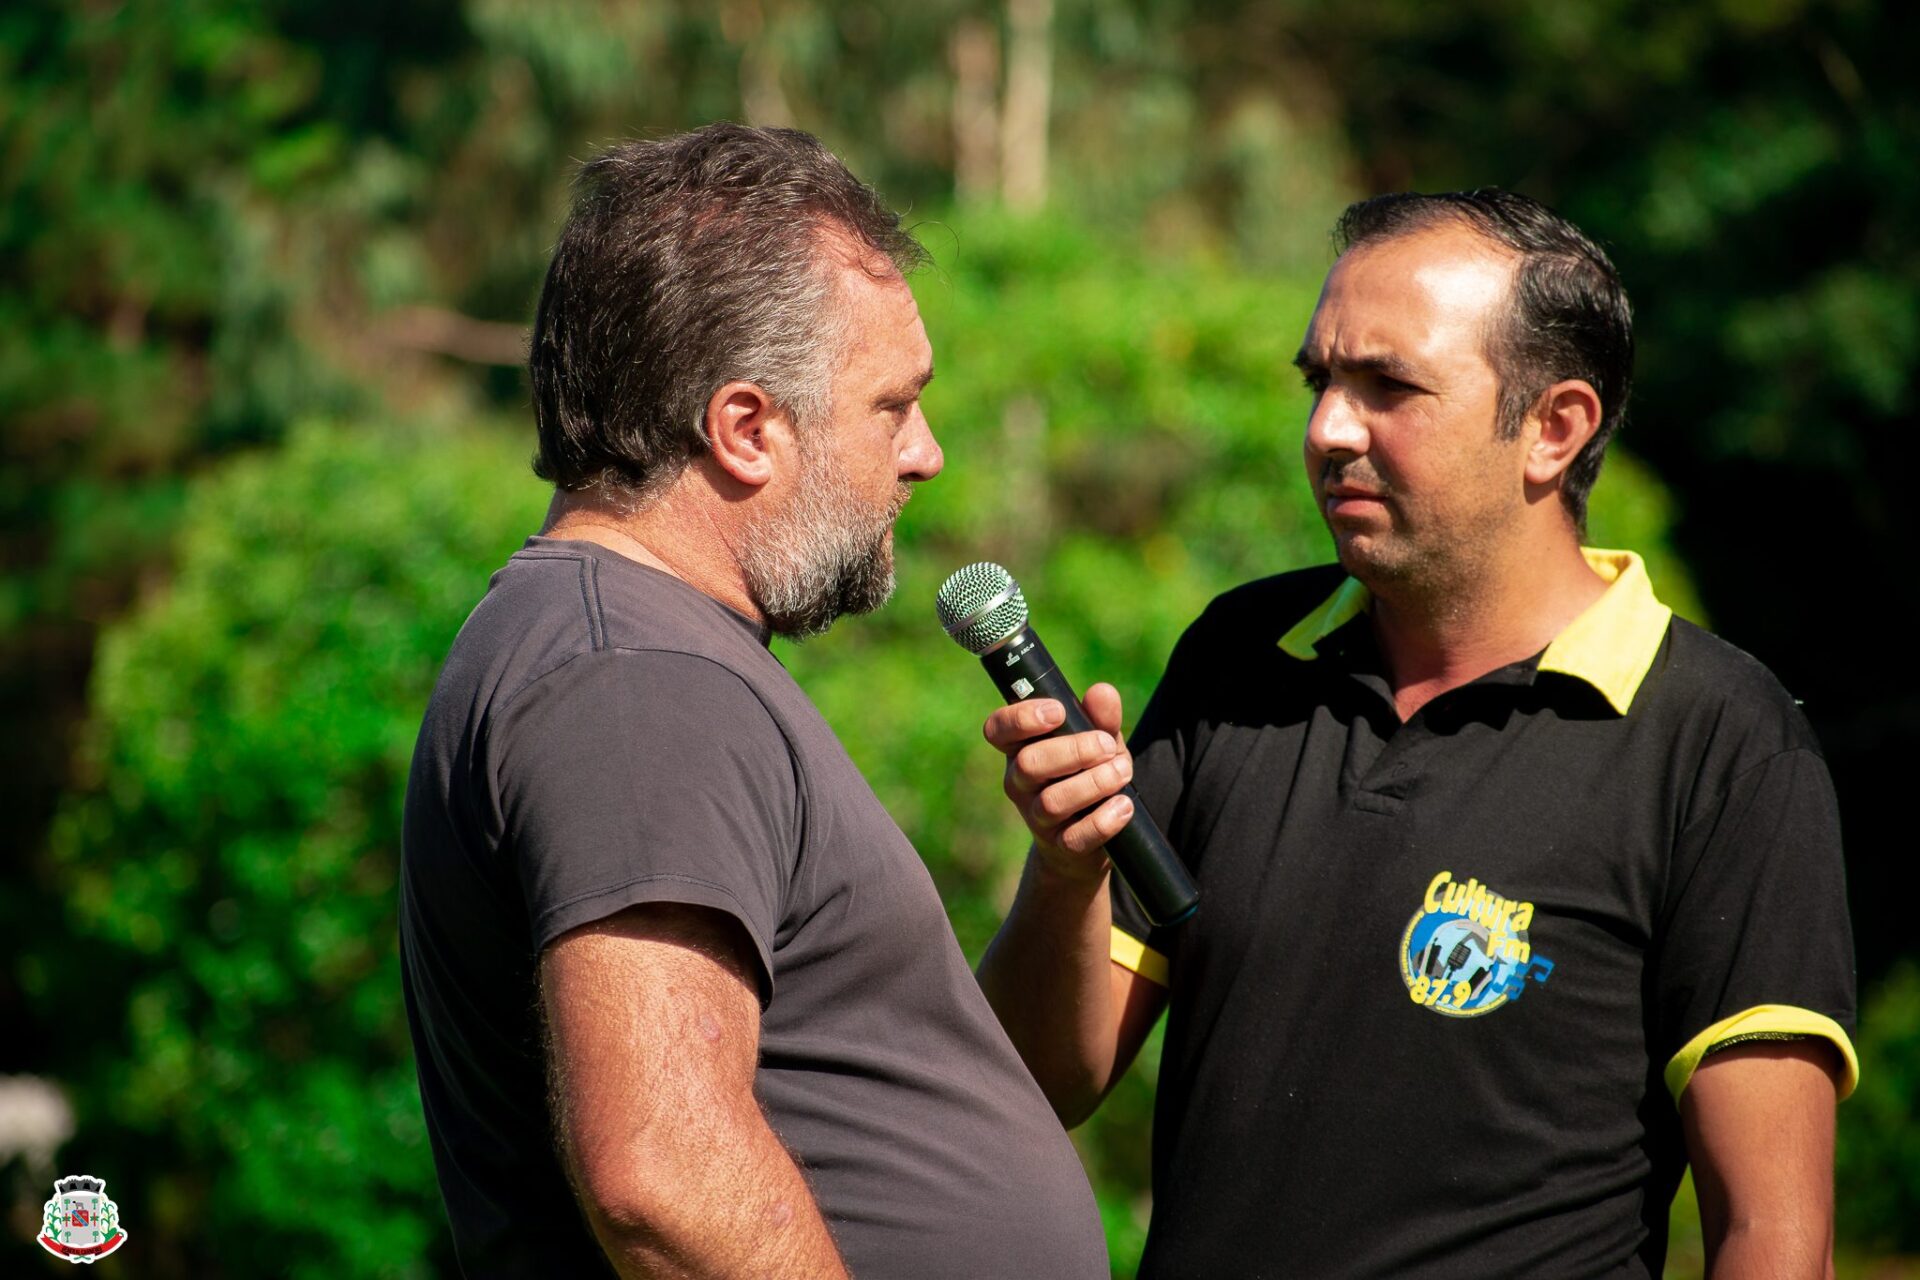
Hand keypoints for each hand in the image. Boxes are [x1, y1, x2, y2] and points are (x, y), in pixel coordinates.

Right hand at [982, 682, 1134, 882]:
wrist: (1090, 839)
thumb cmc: (1088, 775)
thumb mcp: (1098, 741)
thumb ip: (1101, 718)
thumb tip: (1101, 692)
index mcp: (1020, 748)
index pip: (997, 729)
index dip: (1022, 718)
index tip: (1059, 712)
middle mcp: (1019, 782)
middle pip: (1029, 763)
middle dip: (1074, 751)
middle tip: (1107, 746)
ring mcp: (1036, 817)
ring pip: (1052, 801)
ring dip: (1094, 783)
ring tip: (1122, 773)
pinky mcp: (1059, 846)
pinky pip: (1075, 837)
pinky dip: (1104, 820)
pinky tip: (1124, 805)